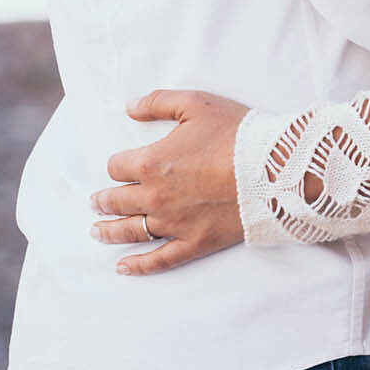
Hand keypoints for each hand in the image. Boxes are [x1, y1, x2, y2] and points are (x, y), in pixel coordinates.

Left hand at [89, 89, 249, 273]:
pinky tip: (122, 267)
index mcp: (151, 162)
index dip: (117, 165)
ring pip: (131, 231)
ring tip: (97, 232)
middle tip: (96, 202)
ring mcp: (173, 223)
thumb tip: (129, 107)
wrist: (273, 170)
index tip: (121, 166)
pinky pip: (160, 259)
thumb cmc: (236, 134)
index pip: (117, 166)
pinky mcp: (194, 243)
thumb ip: (157, 102)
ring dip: (110, 231)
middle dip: (104, 200)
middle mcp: (155, 196)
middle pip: (117, 201)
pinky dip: (139, 266)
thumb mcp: (195, 104)